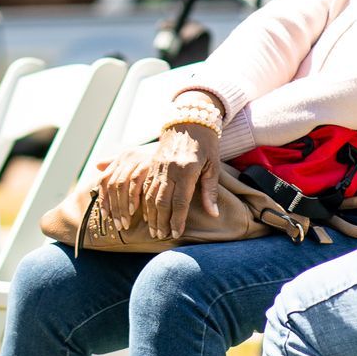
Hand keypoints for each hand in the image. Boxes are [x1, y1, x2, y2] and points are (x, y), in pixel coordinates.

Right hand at [95, 125, 221, 240]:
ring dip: (150, 214)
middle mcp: (170, 169)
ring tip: (152, 229)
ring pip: (149, 194)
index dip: (177, 220)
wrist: (190, 120)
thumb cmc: (206, 144)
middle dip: (160, 221)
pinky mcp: (152, 163)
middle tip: (160, 236)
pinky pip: (144, 185)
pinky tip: (145, 212)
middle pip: (161, 201)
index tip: (175, 233)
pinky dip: (143, 201)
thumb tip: (213, 214)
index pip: (180, 201)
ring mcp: (158, 166)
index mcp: (187, 170)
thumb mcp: (213, 167)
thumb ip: (210, 191)